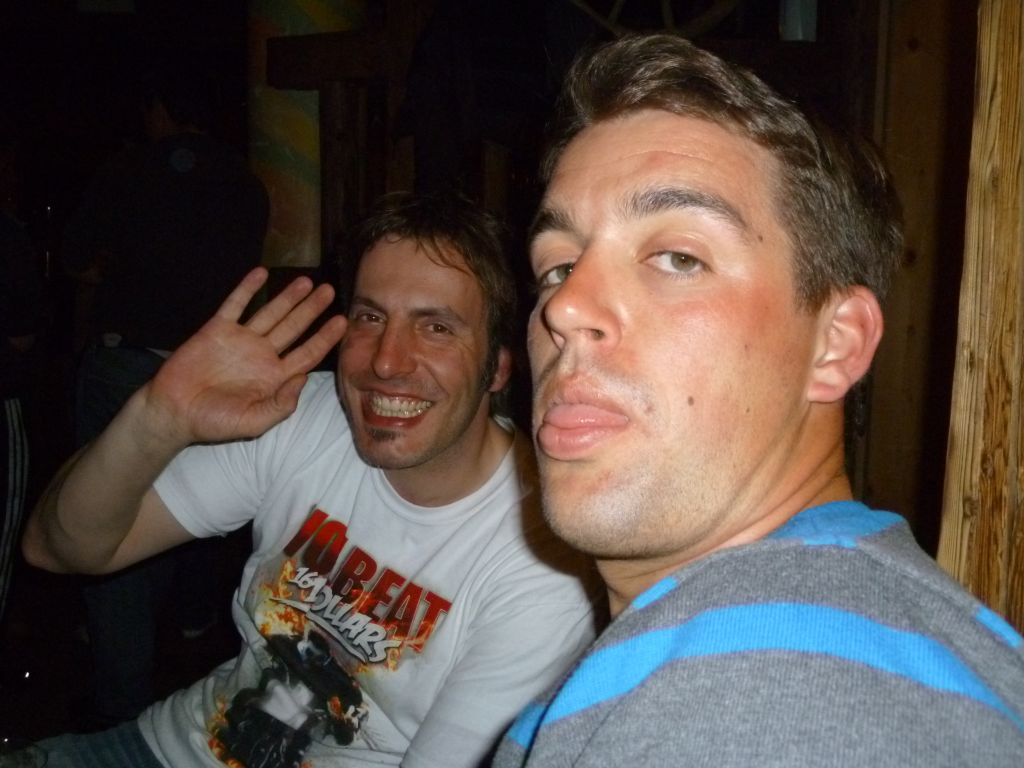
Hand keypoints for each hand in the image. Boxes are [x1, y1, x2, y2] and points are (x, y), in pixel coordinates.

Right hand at [143, 267, 346, 446]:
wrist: (173, 412)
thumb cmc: (214, 422)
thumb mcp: (254, 422)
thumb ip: (281, 404)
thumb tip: (303, 378)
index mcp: (274, 377)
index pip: (307, 353)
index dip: (325, 338)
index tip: (343, 321)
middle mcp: (262, 355)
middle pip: (294, 327)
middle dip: (312, 309)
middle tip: (330, 291)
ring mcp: (240, 340)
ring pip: (270, 313)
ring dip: (288, 297)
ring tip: (307, 281)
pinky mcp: (216, 330)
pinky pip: (235, 304)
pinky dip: (247, 289)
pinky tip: (262, 273)